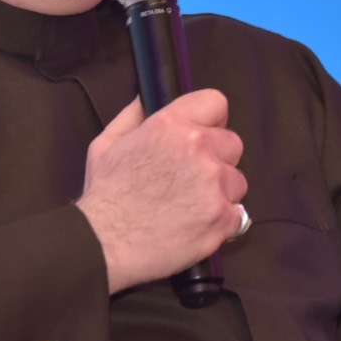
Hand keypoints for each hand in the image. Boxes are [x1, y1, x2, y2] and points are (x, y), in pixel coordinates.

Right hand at [75, 90, 247, 293]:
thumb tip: (147, 97)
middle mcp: (197, 148)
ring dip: (221, 192)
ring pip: (237, 181)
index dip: (212, 121)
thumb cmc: (104, 195)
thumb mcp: (106, 143)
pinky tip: (197, 225)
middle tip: (193, 179)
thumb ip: (132, 116)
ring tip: (192, 206)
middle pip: (232, 143)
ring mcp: (213, 183)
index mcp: (171, 125)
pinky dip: (221, 222)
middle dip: (217, 159)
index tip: (205, 136)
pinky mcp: (221, 216)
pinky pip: (237, 214)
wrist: (103, 243)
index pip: (216, 103)